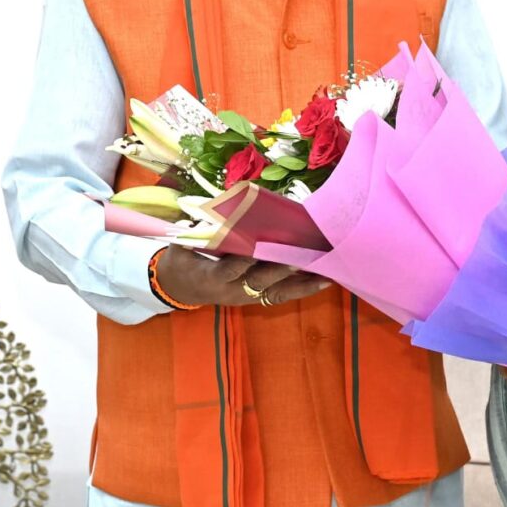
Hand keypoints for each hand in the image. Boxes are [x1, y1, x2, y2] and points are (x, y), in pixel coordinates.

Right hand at [155, 245, 329, 307]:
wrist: (180, 289)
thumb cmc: (184, 261)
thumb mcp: (181, 246)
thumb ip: (195, 231)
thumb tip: (214, 208)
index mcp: (211, 277)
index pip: (229, 270)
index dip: (242, 261)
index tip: (256, 250)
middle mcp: (231, 290)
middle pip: (259, 281)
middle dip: (280, 270)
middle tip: (300, 257)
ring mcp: (246, 297)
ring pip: (276, 292)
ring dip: (301, 283)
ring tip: (326, 273)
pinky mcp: (256, 299)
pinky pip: (281, 295)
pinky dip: (303, 289)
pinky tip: (323, 281)